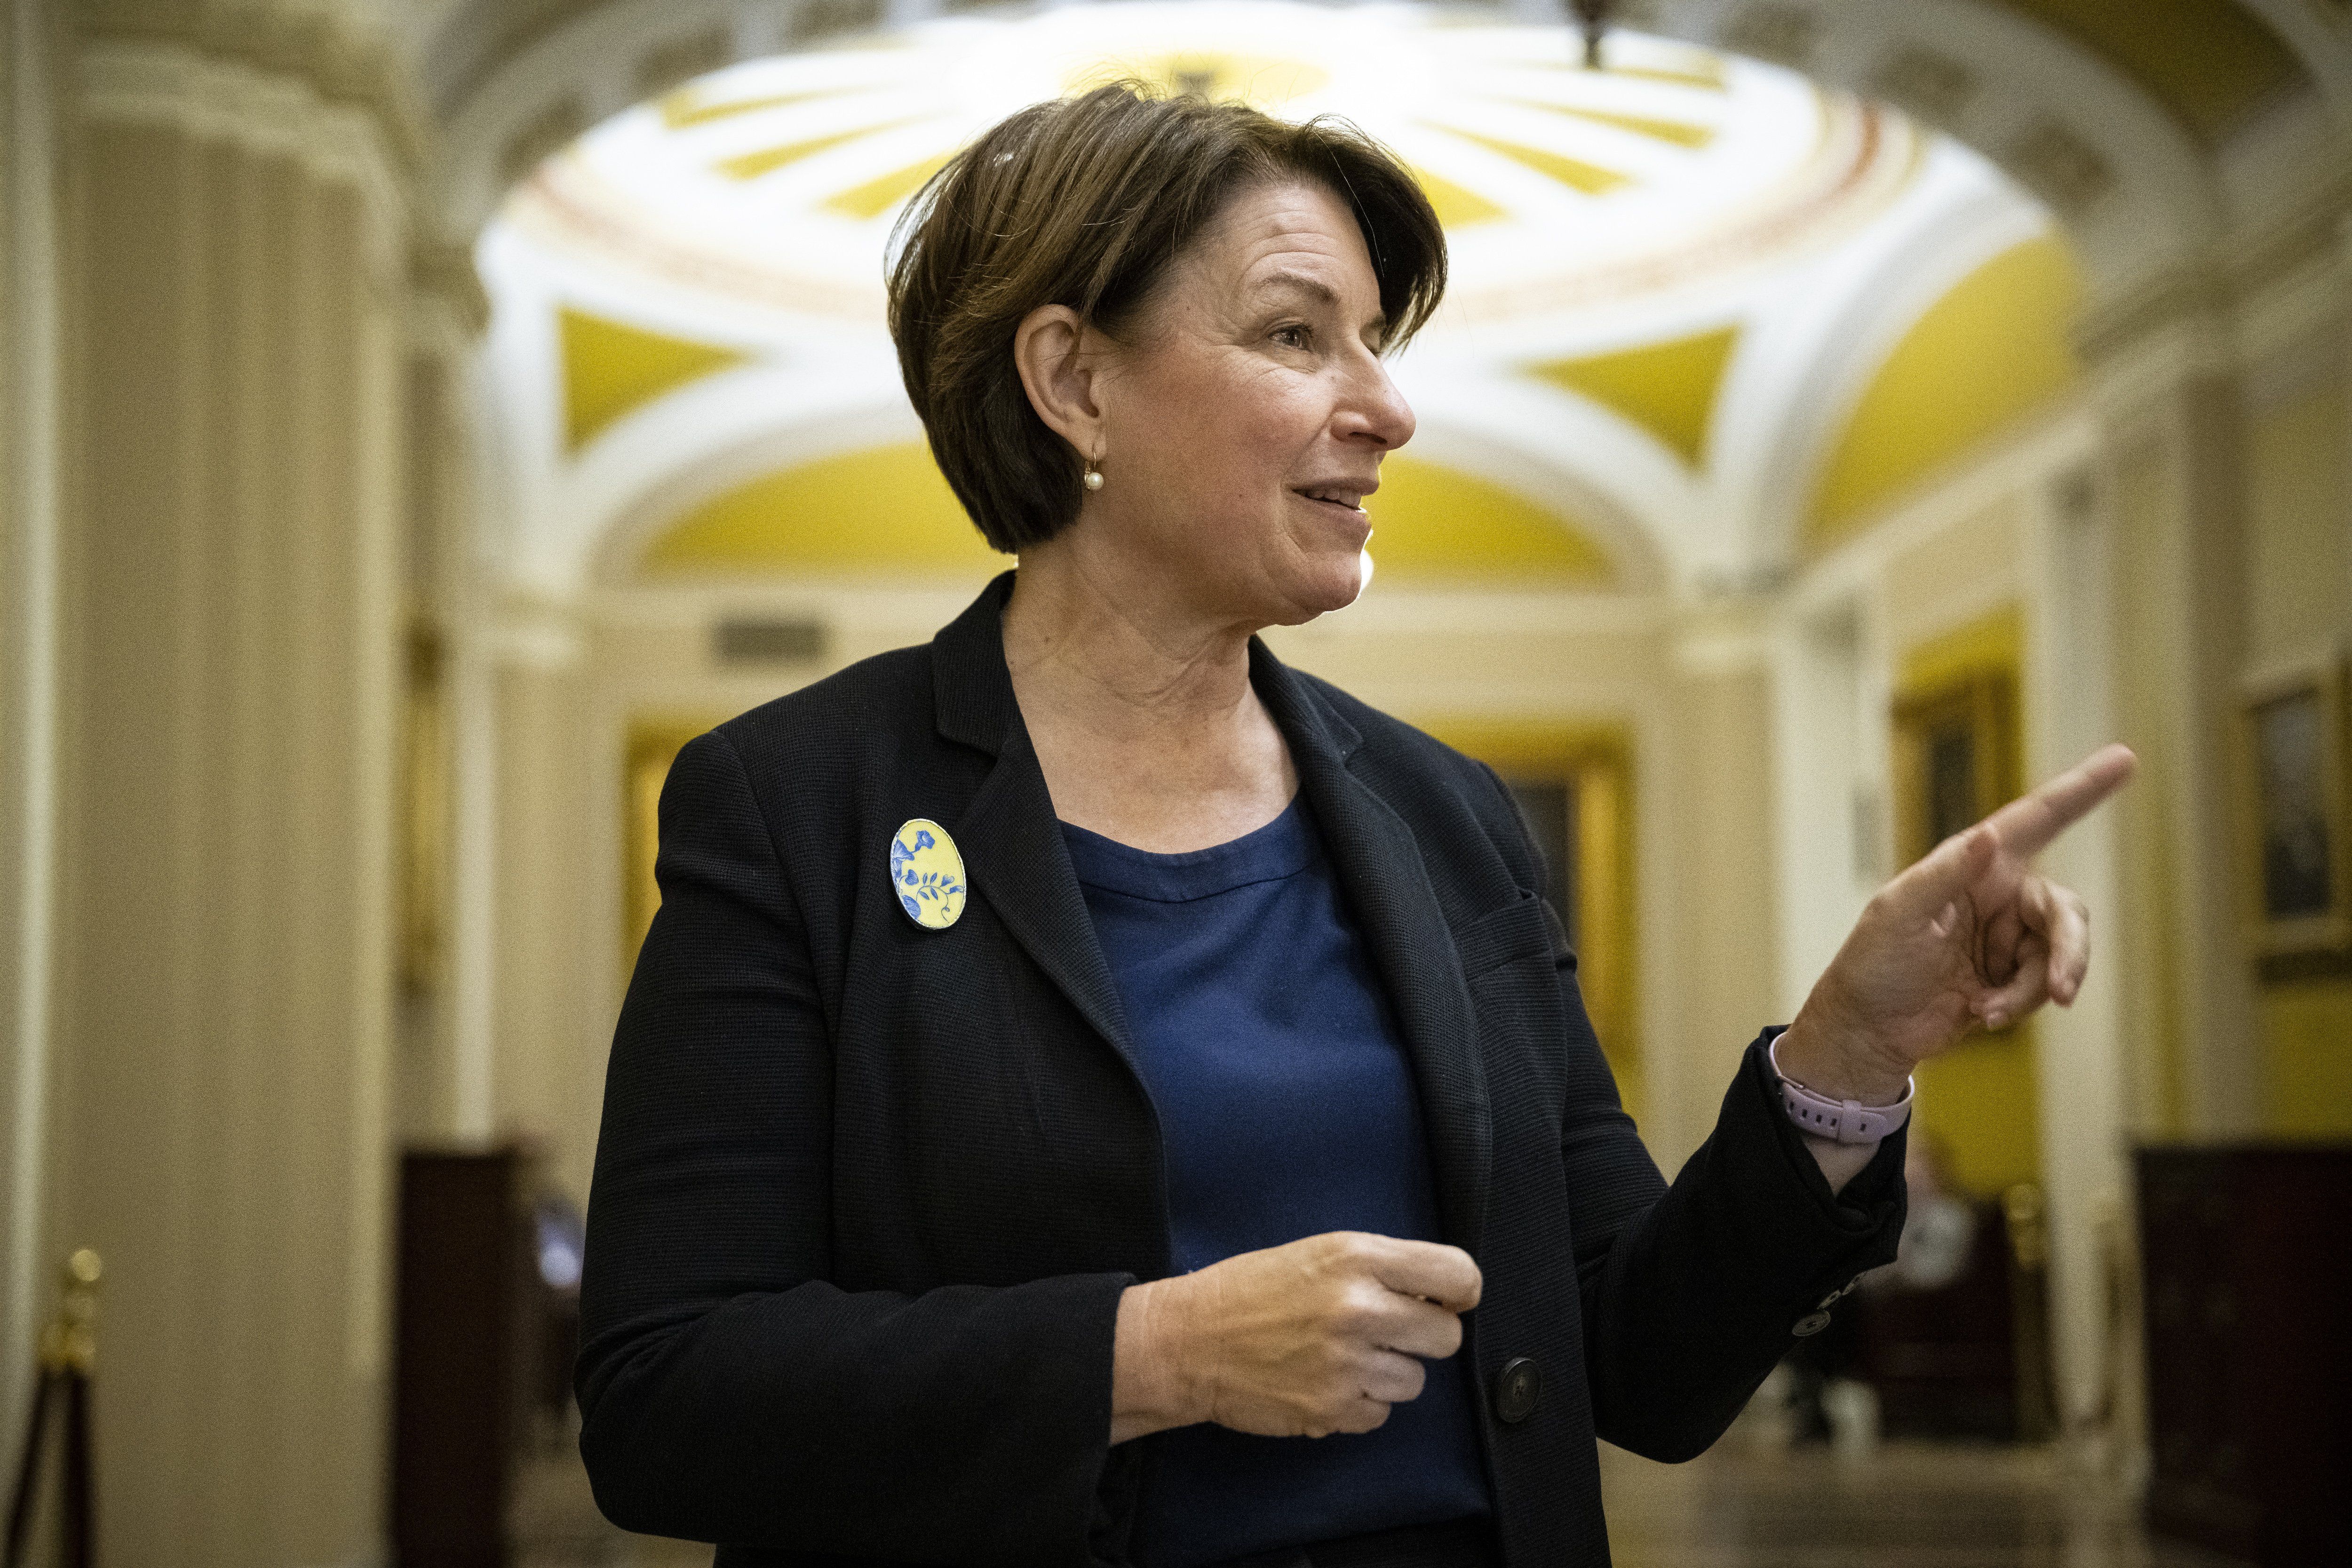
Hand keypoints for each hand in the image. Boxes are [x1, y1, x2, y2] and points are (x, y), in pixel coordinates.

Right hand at [1109, 1231, 1480, 1442]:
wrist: (1189, 1341)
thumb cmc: (1252, 1290)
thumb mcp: (1319, 1253)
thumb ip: (1381, 1269)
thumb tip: (1440, 1295)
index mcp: (1356, 1258)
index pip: (1458, 1275)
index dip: (1458, 1292)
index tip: (1444, 1300)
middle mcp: (1359, 1309)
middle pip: (1447, 1336)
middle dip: (1422, 1336)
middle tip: (1385, 1331)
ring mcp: (1347, 1364)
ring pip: (1416, 1381)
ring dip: (1388, 1373)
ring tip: (1343, 1357)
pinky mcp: (1333, 1410)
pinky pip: (1382, 1415)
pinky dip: (1360, 1404)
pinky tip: (1325, 1381)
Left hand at [1776, 744, 2137, 1104]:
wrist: (1869, 1030)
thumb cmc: (1873, 964)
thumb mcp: (1898, 914)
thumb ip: (1944, 875)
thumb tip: (1987, 836)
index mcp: (1974, 865)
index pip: (2036, 820)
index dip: (2081, 790)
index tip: (2126, 759)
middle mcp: (1999, 894)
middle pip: (2064, 909)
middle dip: (2069, 951)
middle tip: (2061, 992)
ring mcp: (2009, 937)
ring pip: (2060, 954)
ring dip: (2034, 988)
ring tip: (1989, 1011)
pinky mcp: (2013, 977)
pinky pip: (2043, 985)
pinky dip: (2018, 1004)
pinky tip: (1981, 1013)